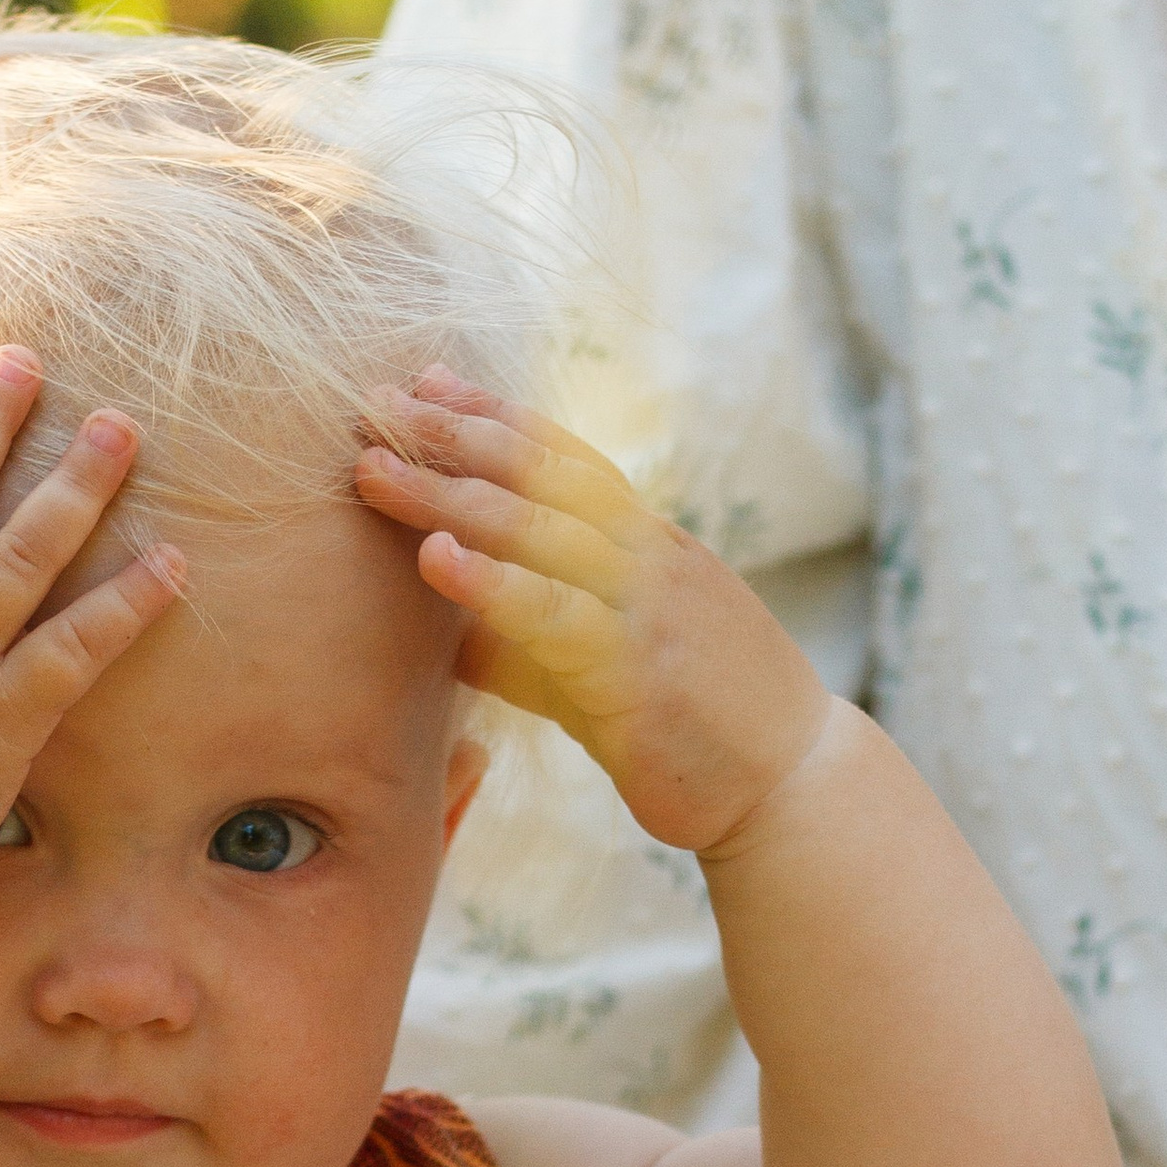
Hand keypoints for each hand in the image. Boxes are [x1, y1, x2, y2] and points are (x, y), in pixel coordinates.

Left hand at [354, 373, 827, 850]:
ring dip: (450, 495)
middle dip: (454, 435)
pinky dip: (492, 581)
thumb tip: (449, 628)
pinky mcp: (637, 673)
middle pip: (541, 475)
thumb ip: (533, 636)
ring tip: (376, 471)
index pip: (564, 458)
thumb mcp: (608, 662)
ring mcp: (647, 609)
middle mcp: (650, 558)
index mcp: (648, 544)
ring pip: (540, 530)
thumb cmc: (692, 723)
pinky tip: (437, 559)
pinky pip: (555, 615)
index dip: (494, 415)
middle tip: (374, 404)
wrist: (791, 785)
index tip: (427, 381)